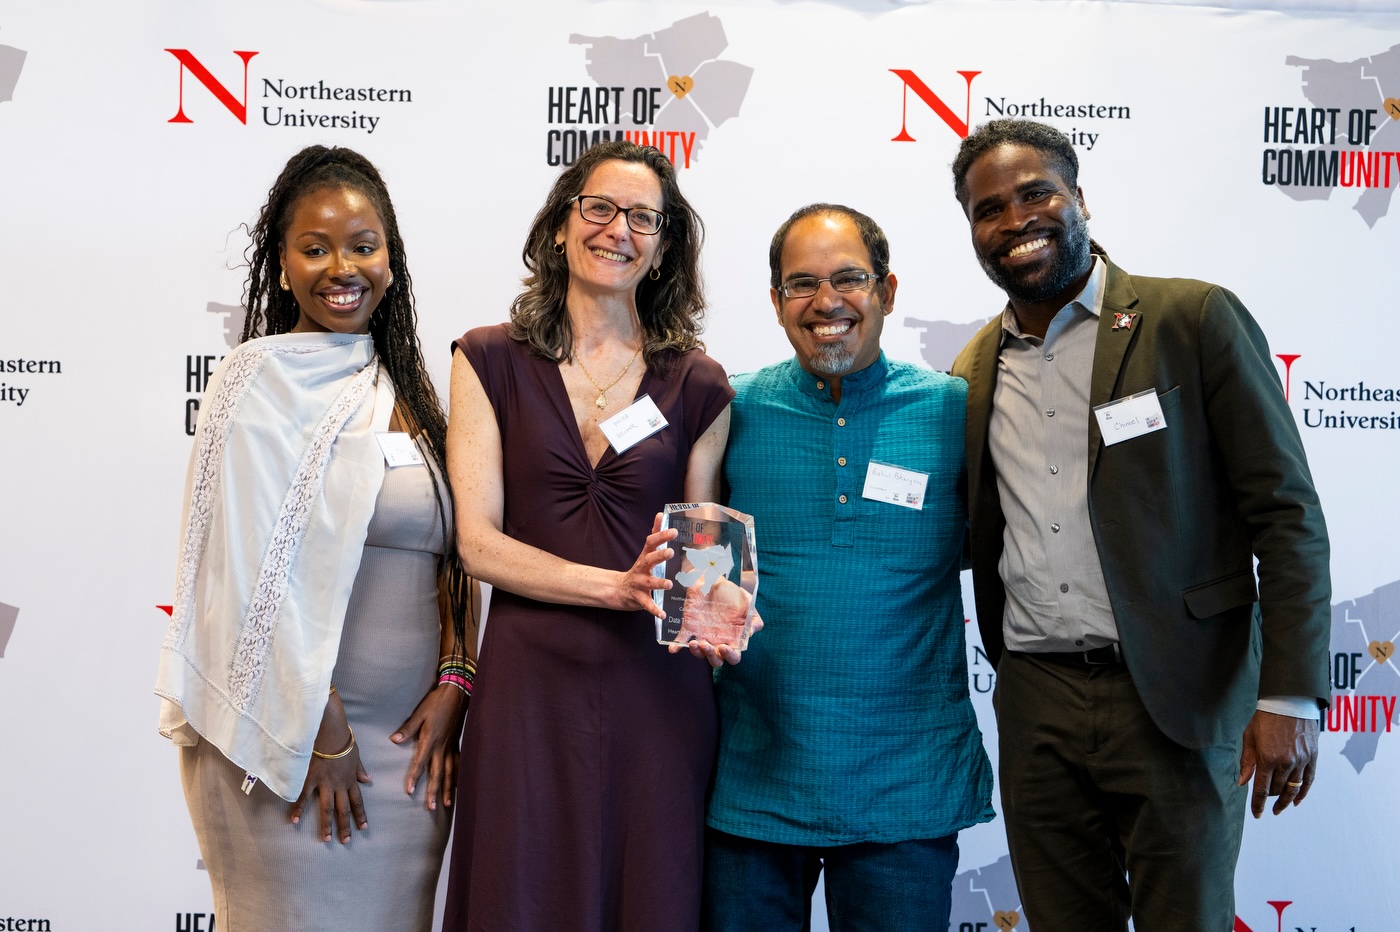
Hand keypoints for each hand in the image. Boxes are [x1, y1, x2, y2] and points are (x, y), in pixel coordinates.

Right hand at [290, 741, 370, 842]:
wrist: (330, 731)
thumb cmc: (343, 741)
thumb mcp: (356, 756)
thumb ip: (360, 770)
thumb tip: (368, 780)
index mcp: (350, 779)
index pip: (358, 801)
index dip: (360, 815)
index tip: (363, 828)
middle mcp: (339, 784)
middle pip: (344, 809)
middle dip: (345, 826)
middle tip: (346, 841)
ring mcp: (325, 783)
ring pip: (327, 808)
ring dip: (327, 824)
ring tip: (326, 838)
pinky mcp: (310, 778)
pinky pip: (304, 796)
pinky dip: (299, 808)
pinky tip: (295, 820)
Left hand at [391, 683, 467, 810]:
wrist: (457, 694)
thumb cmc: (436, 702)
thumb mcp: (420, 713)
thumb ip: (408, 729)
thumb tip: (393, 740)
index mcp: (430, 740)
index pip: (421, 763)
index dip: (414, 777)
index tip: (409, 791)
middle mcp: (442, 747)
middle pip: (437, 773)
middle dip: (433, 791)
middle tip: (430, 807)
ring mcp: (451, 747)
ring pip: (450, 772)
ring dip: (447, 789)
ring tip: (446, 804)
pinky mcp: (456, 744)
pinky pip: (458, 764)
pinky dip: (458, 776)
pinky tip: (457, 785)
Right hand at [614, 513, 677, 618]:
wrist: (620, 590)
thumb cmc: (639, 570)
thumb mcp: (646, 552)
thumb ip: (654, 534)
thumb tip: (660, 514)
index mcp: (645, 557)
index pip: (651, 543)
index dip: (661, 536)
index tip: (673, 531)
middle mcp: (641, 569)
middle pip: (649, 560)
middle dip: (659, 556)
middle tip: (671, 552)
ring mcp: (639, 584)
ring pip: (649, 583)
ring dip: (659, 583)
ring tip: (669, 584)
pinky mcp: (639, 598)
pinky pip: (647, 605)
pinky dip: (654, 610)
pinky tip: (662, 614)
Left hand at [667, 579, 760, 666]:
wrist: (715, 579)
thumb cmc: (734, 594)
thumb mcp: (748, 602)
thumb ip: (753, 618)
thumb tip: (752, 632)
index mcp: (733, 638)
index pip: (733, 656)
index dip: (730, 656)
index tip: (725, 647)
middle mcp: (718, 640)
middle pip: (716, 659)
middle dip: (711, 656)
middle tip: (707, 645)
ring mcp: (703, 635)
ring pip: (699, 653)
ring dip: (697, 652)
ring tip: (695, 642)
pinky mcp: (690, 627)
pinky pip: (682, 639)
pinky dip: (677, 645)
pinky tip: (673, 649)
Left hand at [1238, 709, 1318, 816]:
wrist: (1289, 701)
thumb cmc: (1265, 717)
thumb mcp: (1249, 737)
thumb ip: (1247, 761)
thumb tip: (1242, 782)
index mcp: (1267, 758)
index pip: (1261, 789)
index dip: (1258, 804)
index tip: (1257, 814)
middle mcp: (1286, 763)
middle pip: (1277, 790)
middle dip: (1269, 799)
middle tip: (1265, 803)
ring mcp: (1301, 761)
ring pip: (1293, 788)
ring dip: (1286, 800)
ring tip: (1280, 808)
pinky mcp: (1313, 757)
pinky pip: (1309, 780)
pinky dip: (1303, 792)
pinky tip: (1297, 800)